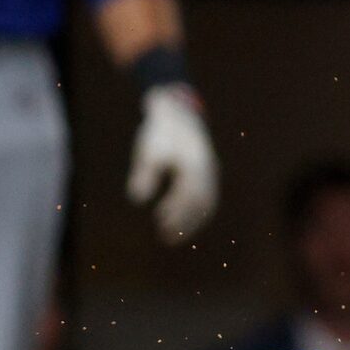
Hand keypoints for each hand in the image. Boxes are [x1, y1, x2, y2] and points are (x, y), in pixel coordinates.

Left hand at [128, 83, 218, 243]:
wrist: (178, 113)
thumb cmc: (160, 133)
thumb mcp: (147, 151)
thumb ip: (144, 175)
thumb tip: (137, 199)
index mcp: (194, 163)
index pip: (188, 194)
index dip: (175, 211)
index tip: (159, 221)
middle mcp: (207, 169)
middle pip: (201, 204)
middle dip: (185, 222)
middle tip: (166, 237)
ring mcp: (211, 171)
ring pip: (207, 203)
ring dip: (192, 221)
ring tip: (174, 235)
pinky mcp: (209, 173)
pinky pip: (208, 198)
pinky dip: (197, 213)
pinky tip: (182, 221)